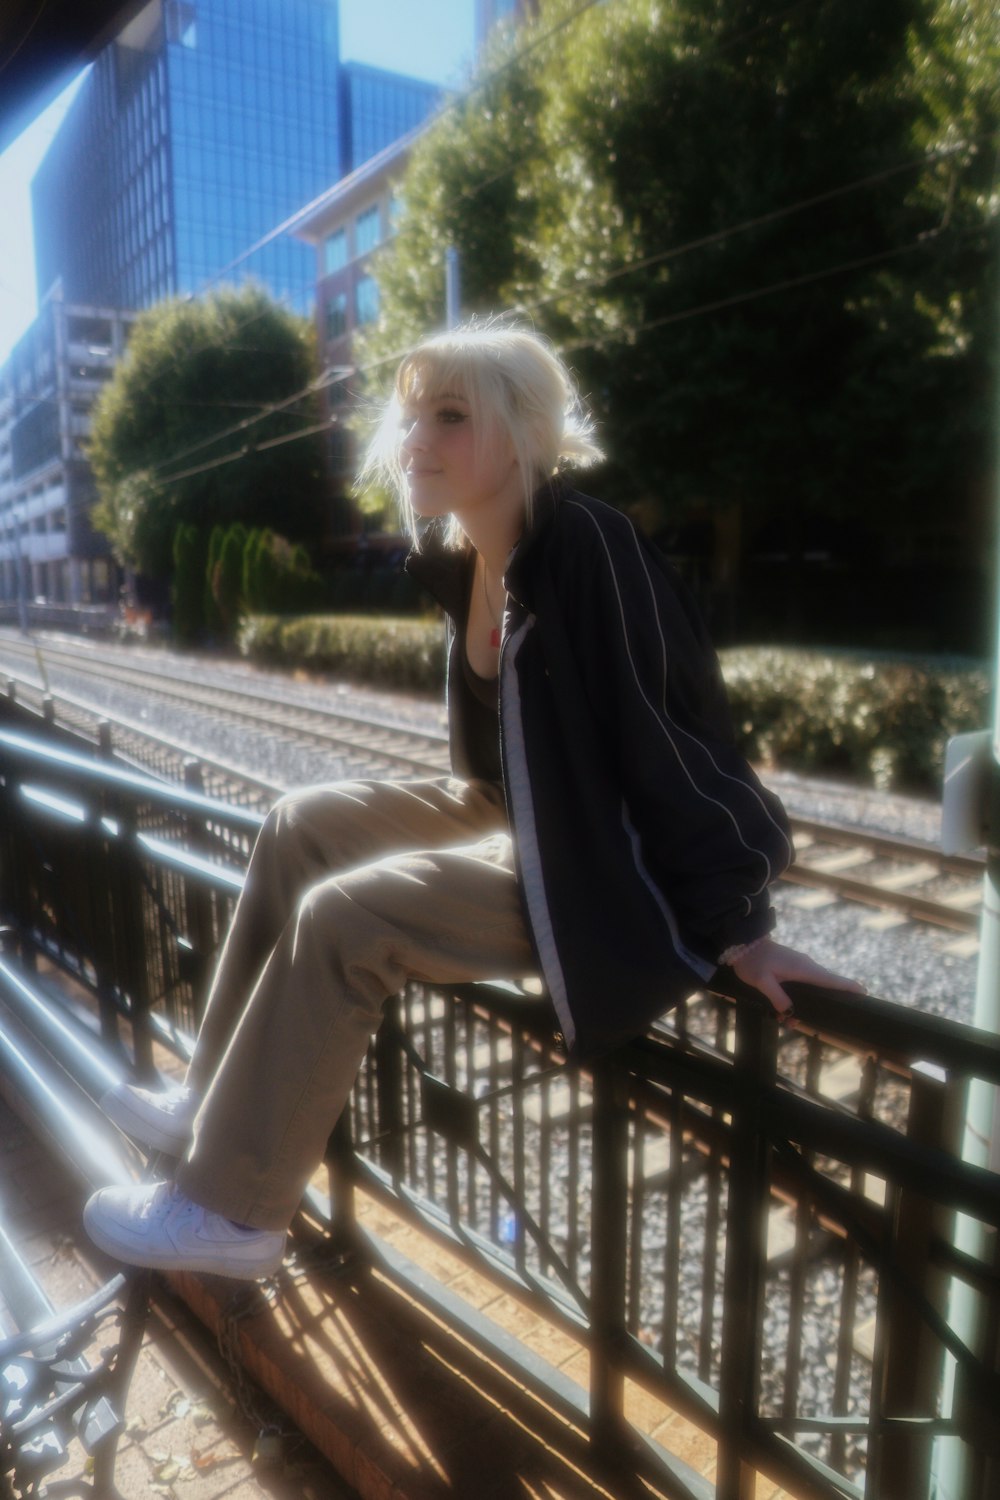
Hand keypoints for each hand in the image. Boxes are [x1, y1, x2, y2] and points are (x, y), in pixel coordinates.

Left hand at [731, 937, 865, 1017]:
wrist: (743, 945)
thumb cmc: (753, 962)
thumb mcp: (762, 981)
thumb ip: (777, 997)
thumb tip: (791, 1012)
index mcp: (803, 968)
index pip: (831, 979)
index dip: (848, 986)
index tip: (864, 993)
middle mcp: (806, 967)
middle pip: (825, 986)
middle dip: (824, 1004)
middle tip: (816, 1021)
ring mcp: (800, 967)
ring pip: (812, 988)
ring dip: (804, 1005)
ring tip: (789, 1022)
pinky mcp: (793, 968)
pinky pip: (802, 986)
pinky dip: (797, 999)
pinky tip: (783, 1013)